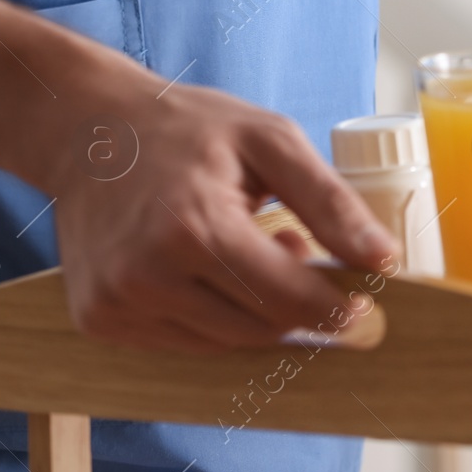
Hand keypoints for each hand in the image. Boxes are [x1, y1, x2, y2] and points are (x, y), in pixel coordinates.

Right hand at [52, 83, 397, 352]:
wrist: (87, 129)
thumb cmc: (188, 128)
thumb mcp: (271, 141)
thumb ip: (331, 202)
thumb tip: (384, 259)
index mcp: (195, 228)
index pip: (286, 300)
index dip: (335, 310)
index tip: (366, 309)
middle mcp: (147, 276)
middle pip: (259, 328)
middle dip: (296, 303)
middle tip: (295, 247)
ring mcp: (116, 303)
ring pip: (223, 343)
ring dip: (255, 310)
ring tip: (248, 246)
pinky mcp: (99, 319)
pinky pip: (182, 342)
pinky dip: (212, 317)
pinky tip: (209, 266)